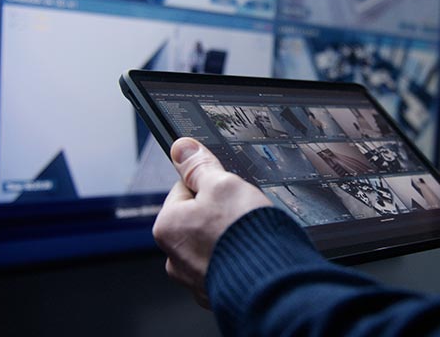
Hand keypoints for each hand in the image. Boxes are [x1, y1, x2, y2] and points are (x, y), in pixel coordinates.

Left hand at [152, 137, 271, 307]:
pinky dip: (237, 258)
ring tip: (250, 234)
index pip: (184, 189)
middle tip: (242, 211)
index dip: (210, 184)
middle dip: (220, 213)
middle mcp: (174, 257)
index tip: (227, 188)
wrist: (271, 279)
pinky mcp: (217, 292)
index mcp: (168, 227)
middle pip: (198, 218)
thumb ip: (199, 166)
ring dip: (229, 237)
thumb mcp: (223, 185)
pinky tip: (253, 253)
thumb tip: (182, 148)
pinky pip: (226, 266)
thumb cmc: (244, 233)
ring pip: (212, 244)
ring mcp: (195, 279)